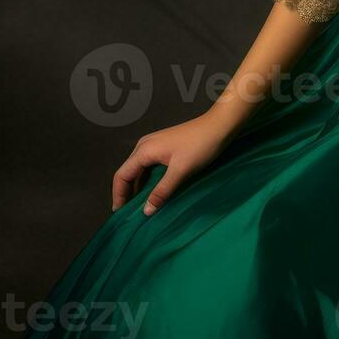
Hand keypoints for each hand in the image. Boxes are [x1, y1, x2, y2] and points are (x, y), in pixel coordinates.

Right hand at [111, 111, 236, 215]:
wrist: (220, 125)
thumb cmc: (201, 146)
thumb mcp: (181, 171)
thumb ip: (162, 191)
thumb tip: (146, 211)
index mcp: (144, 150)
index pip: (122, 175)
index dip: (118, 195)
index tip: (119, 213)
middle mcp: (145, 145)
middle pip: (128, 172)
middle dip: (127, 192)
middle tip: (129, 212)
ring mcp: (155, 144)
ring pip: (140, 168)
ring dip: (138, 186)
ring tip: (141, 204)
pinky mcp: (165, 145)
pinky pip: (150, 165)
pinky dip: (149, 179)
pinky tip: (154, 189)